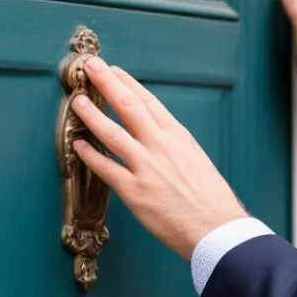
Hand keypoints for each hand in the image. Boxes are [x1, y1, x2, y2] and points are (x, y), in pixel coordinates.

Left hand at [70, 57, 248, 259]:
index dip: (128, 83)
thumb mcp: (198, 161)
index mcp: (179, 137)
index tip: (114, 70)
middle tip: (90, 66)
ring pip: (111, 133)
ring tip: (77, 102)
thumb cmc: (212, 201)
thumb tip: (159, 138)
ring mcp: (147, 168)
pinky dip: (89, 155)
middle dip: (107, 83)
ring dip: (91, 115)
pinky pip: (105, 168)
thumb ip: (175, 147)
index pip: (149, 102)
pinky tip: (78, 145)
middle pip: (129, 106)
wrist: (218, 230)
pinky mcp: (135, 192)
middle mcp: (161, 146)